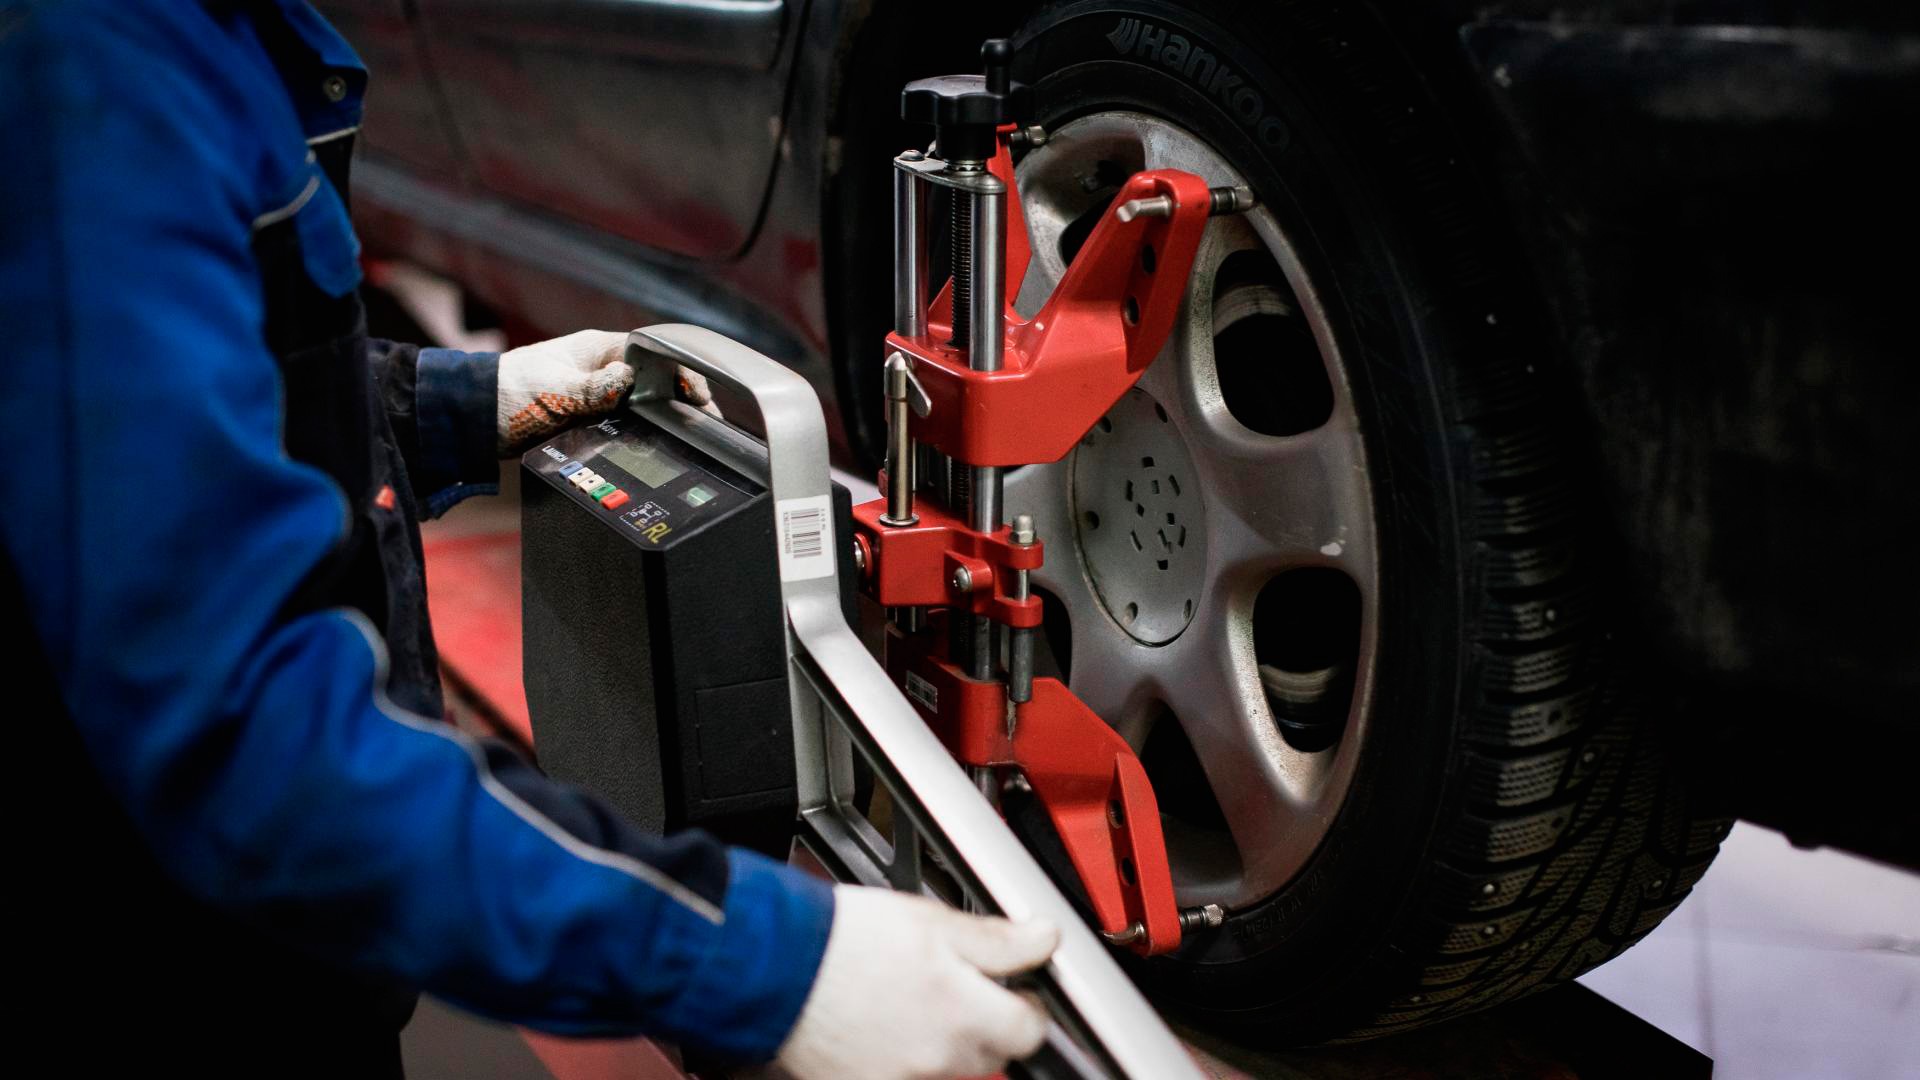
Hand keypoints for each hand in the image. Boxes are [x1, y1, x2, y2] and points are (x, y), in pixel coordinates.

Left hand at [496, 329, 716, 452]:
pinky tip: (653, 442)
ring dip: (659, 415)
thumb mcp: (558, 391)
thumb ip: (597, 388)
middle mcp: (599, 367)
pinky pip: (621, 420)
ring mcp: (593, 391)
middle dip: (678, 397)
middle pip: (652, 378)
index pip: (653, 353)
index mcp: (597, 348)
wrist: (473, 419)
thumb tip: (630, 381)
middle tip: (704, 420)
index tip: (699, 395)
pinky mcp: (584, 415)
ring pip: (639, 401)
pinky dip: (638, 429)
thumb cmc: (508, 394)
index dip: (680, 372)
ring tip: (686, 432)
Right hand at [775, 886, 1057, 1079]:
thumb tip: (1044, 939)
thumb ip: (996, 938)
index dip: (1027, 1003)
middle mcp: (938, 1060)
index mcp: (963, 1015)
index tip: (1014, 986)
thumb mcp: (931, 922)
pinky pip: (905, 1076)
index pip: (1032, 1030)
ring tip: (909, 1000)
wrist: (773, 967)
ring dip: (943, 1040)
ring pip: (948, 1066)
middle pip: (992, 1053)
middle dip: (985, 1021)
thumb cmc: (843, 941)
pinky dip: (901, 1056)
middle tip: (957, 986)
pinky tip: (882, 1025)